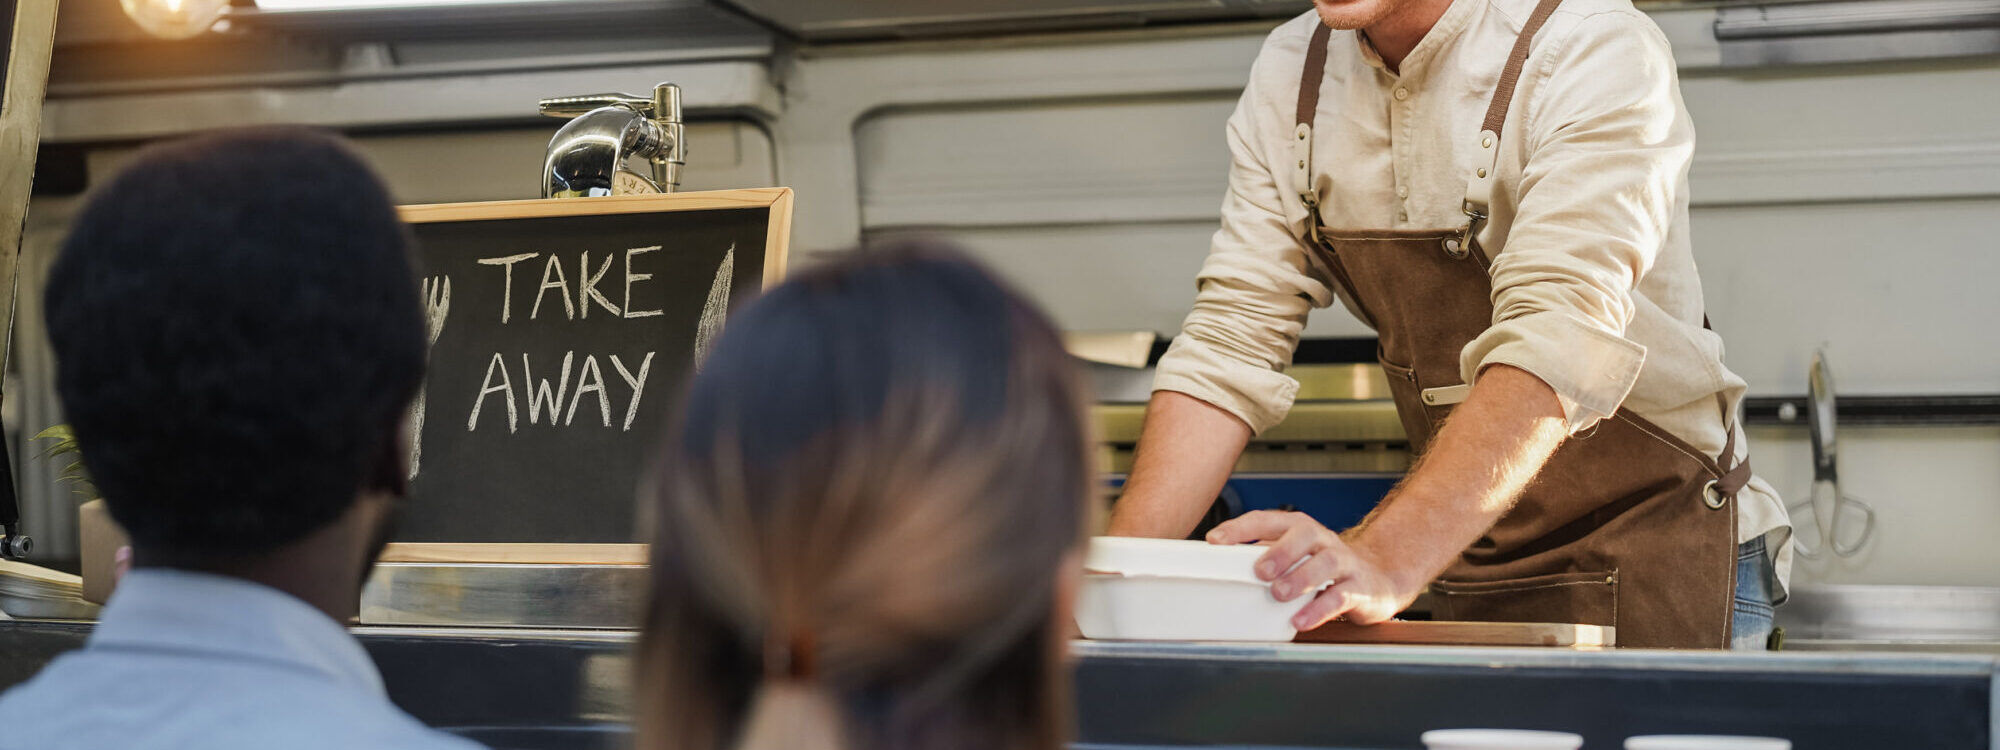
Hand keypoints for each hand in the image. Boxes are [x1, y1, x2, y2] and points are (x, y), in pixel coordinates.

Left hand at [1206, 510, 1418, 629]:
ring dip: (1300, 578)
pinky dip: (1319, 609)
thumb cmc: (1321, 568)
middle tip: (1259, 570)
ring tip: (1279, 594)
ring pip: (1325, 563)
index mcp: (1299, 528)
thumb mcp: (1294, 556)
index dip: (1241, 528)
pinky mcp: (1359, 588)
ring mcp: (1342, 562)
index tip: (1214, 540)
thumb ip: (1262, 558)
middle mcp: (1322, 540)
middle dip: (1280, 551)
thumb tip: (1216, 571)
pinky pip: (1340, 596)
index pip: (1267, 520)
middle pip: (1303, 534)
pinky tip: (1300, 620)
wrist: (1377, 580)